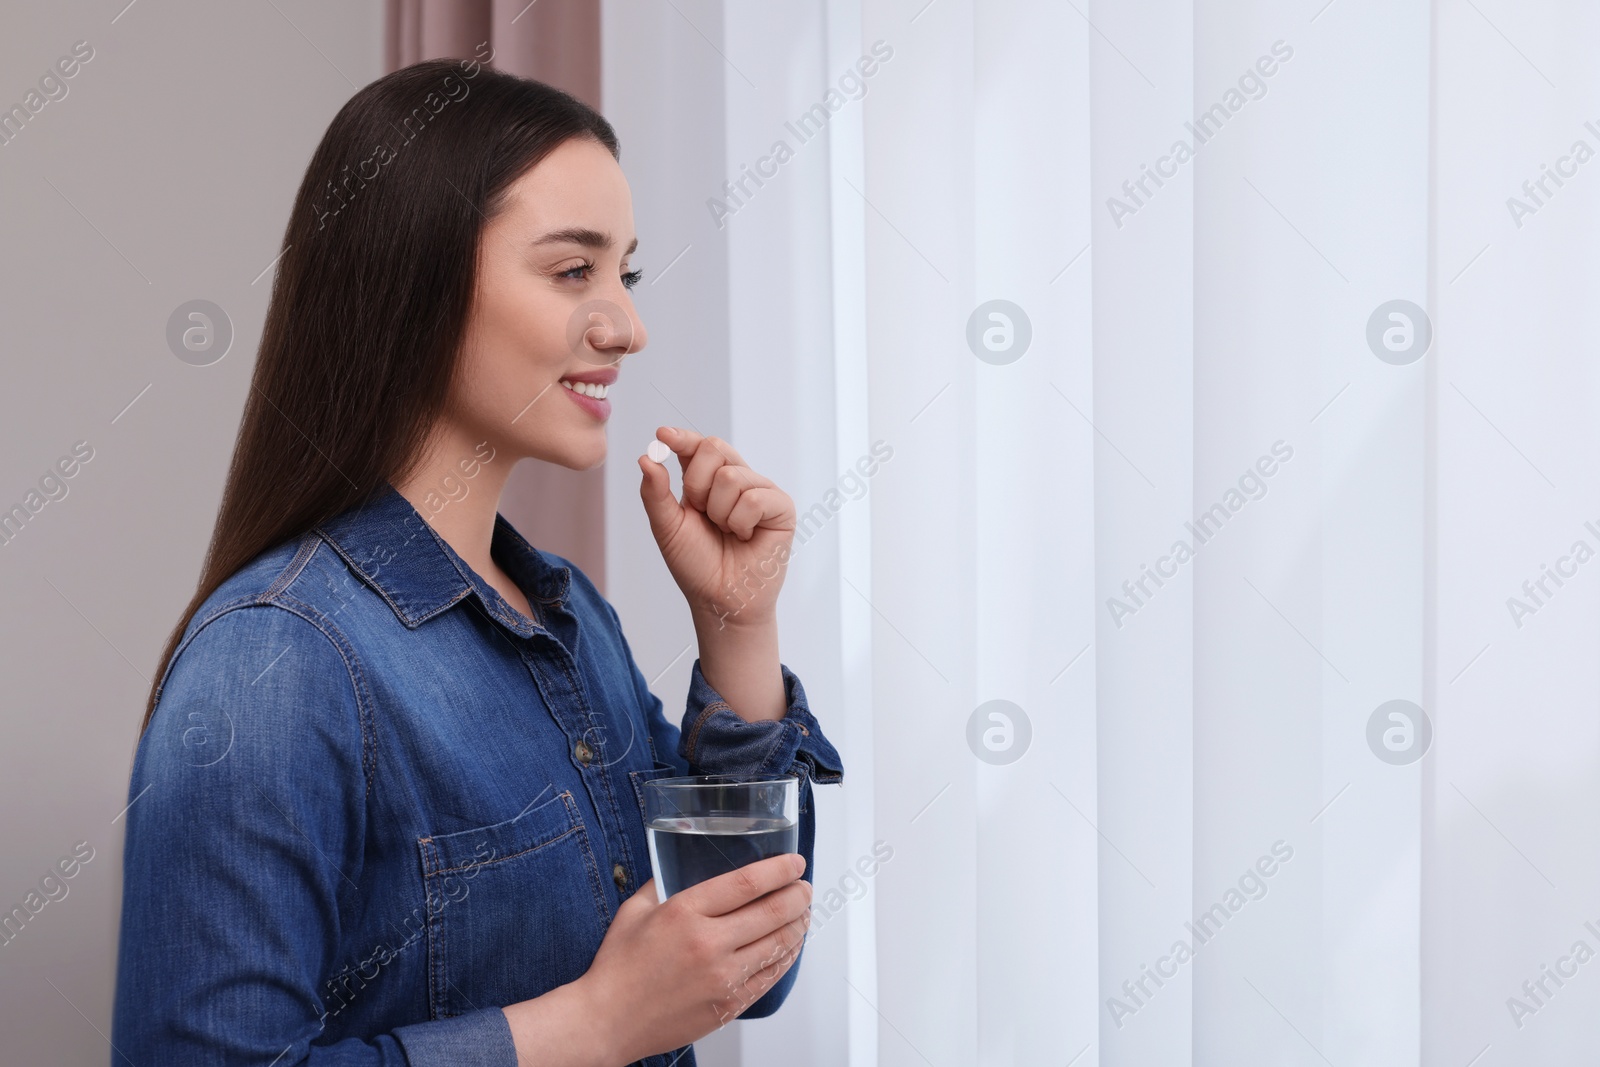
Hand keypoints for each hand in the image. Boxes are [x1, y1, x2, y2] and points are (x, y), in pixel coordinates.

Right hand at [577, 854, 811, 1062]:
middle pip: (772, 912)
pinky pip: (771, 976)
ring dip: (799, 925)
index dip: (779, 870)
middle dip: (798, 895)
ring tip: (803, 914)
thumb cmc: (618, 967)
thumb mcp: (635, 910)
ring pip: (779, 944)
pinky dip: (787, 957)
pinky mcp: (729, 1004)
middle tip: (804, 888)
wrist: (608, 1021)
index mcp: (685, 913)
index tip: (795, 863)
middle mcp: (709, 944)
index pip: (747, 883)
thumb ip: (663, 883)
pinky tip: (790, 946)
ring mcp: (722, 978)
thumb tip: (685, 863)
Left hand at [638, 428, 795, 627]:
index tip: (663, 435)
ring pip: (732, 477)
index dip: (682, 437)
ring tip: (727, 532)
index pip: (698, 446)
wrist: (720, 599)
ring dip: (720, 512)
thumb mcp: (667, 527)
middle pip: (715, 448)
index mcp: (708, 481)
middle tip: (702, 513)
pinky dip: (741, 521)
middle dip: (697, 484)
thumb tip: (647, 458)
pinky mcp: (781, 507)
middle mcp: (736, 479)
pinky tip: (746, 537)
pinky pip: (755, 497)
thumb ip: (656, 493)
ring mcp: (761, 491)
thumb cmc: (697, 565)